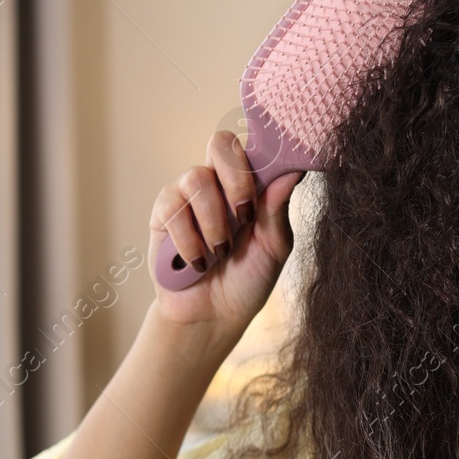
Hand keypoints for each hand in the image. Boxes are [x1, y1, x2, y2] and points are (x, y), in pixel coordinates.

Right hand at [148, 128, 304, 333]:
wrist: (213, 315)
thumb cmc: (247, 278)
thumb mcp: (273, 247)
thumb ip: (278, 209)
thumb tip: (295, 169)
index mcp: (249, 184)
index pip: (254, 146)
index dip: (262, 150)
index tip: (274, 174)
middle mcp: (218, 181)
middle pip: (220, 143)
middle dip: (236, 180)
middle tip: (245, 216)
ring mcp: (187, 194)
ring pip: (197, 178)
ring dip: (214, 221)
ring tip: (221, 252)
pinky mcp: (163, 213)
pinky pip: (173, 208)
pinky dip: (190, 240)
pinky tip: (198, 263)